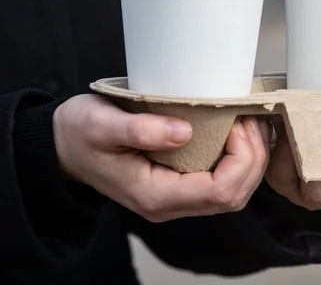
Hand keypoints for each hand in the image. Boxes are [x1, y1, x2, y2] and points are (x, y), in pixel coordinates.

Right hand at [53, 95, 269, 221]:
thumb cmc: (79, 134)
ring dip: (251, 159)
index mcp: (155, 196)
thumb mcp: (100, 124)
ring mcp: (176, 198)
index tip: (237, 122)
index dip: (241, 158)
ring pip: (234, 192)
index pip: (219, 191)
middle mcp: (170, 205)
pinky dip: (240, 160)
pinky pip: (222, 182)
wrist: (63, 147)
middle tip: (251, 119)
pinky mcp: (180, 185)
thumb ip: (140, 130)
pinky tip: (241, 134)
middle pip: (234, 196)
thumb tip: (185, 132)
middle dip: (253, 158)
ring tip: (250, 123)